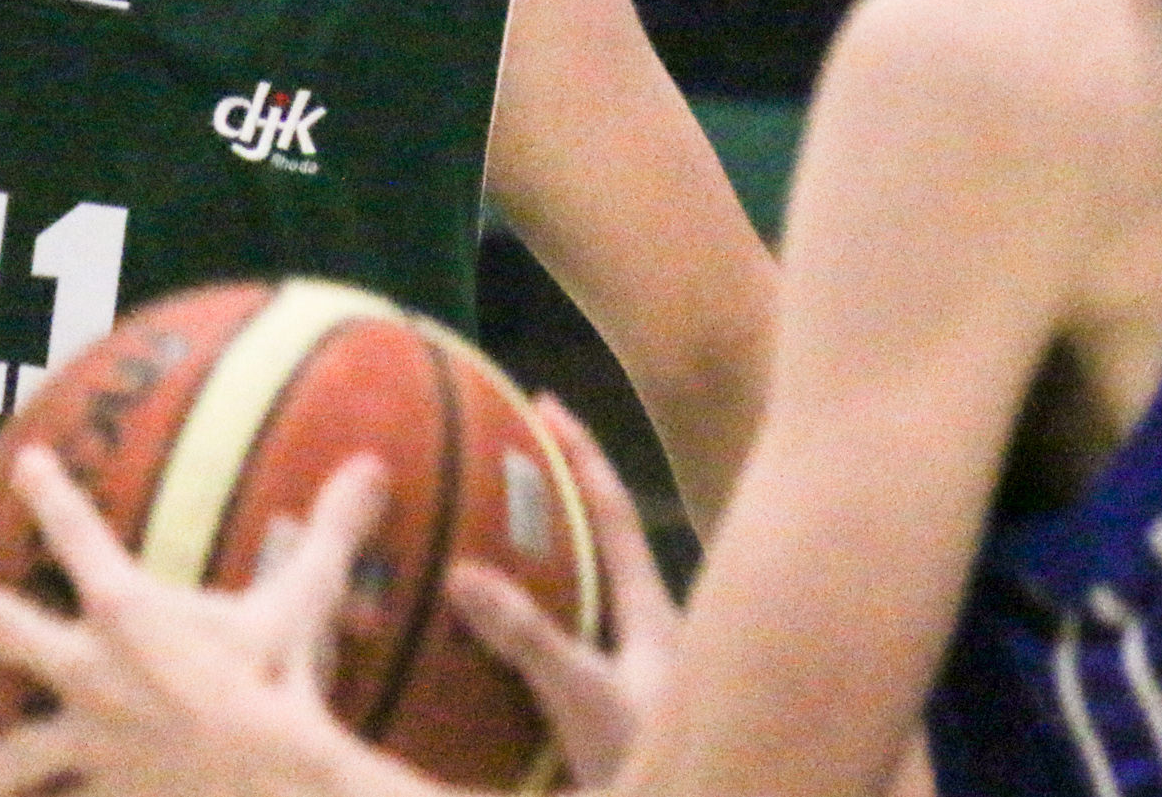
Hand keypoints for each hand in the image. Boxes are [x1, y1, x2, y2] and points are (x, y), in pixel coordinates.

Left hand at [0, 444, 392, 796]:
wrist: (268, 788)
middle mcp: (88, 674)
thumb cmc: (280, 689)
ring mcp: (89, 747)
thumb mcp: (301, 605)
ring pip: (15, 756)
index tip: (26, 464)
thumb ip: (327, 534)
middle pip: (7, 632)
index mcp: (127, 614)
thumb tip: (370, 468)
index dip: (48, 494)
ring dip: (6, 759)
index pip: (75, 535)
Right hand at [444, 396, 679, 786]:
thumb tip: (463, 574)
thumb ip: (528, 638)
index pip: (614, 510)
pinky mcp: (615, 714)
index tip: (546, 404)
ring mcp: (633, 674)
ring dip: (541, 567)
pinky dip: (529, 630)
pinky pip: (566, 649)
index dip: (581, 453)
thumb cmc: (653, 761)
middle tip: (507, 466)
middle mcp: (646, 632)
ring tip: (485, 542)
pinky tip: (489, 647)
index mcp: (650, 611)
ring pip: (584, 599)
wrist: (698, 796)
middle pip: (600, 545)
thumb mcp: (586, 697)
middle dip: (557, 502)